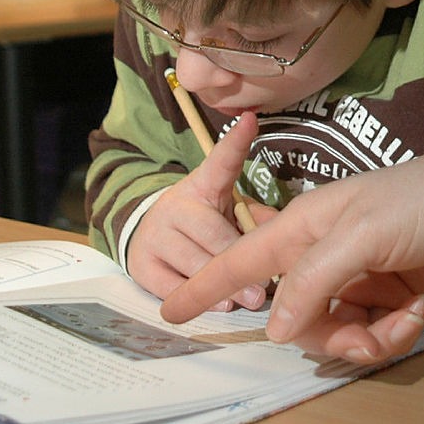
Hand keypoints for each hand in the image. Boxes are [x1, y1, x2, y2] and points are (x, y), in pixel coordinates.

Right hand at [127, 113, 270, 311]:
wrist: (148, 237)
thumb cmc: (201, 224)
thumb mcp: (226, 212)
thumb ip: (253, 219)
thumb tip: (282, 233)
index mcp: (202, 186)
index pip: (220, 161)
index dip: (235, 141)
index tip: (250, 119)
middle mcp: (175, 204)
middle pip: (213, 234)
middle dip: (240, 260)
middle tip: (267, 285)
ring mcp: (155, 234)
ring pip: (195, 263)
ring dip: (225, 285)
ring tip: (251, 298)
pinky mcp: (141, 264)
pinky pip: (173, 287)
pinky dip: (198, 298)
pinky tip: (219, 304)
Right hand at [160, 120, 423, 362]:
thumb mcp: (364, 234)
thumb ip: (314, 279)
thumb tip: (275, 326)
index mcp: (305, 225)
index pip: (243, 259)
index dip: (205, 285)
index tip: (168, 309)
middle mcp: (325, 253)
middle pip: (296, 317)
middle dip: (329, 336)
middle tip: (364, 333)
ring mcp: (358, 276)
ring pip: (335, 333)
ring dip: (369, 338)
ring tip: (403, 315)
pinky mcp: (390, 294)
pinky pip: (372, 333)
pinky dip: (395, 330)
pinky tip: (419, 308)